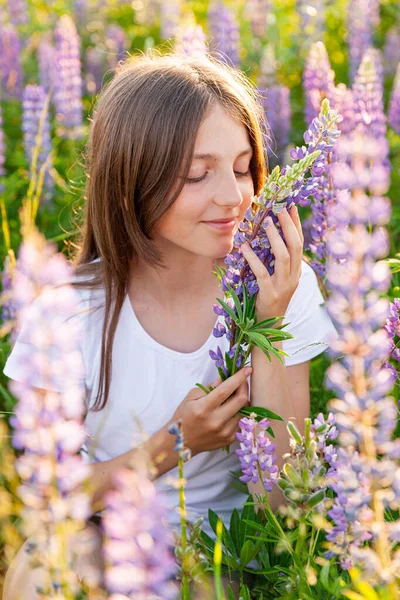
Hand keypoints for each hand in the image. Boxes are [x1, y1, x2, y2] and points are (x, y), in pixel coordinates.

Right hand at [170, 367, 251, 455]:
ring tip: (234, 396)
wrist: (181, 443)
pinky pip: (241, 421)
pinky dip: (238, 412)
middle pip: (240, 400)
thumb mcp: (191, 397)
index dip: (238, 378)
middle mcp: (216, 421)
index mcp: (203, 408)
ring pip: (243, 410)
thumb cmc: (184, 416)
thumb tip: (225, 376)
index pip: (225, 390)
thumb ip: (210, 387)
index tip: (247, 369)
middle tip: (243, 380)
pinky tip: (230, 410)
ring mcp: (224, 432)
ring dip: (241, 400)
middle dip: (244, 386)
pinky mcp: (229, 439)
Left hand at [241, 205, 303, 320]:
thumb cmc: (269, 300)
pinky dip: (254, 259)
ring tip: (266, 223)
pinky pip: (263, 273)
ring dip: (276, 238)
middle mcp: (293, 277)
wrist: (269, 328)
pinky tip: (245, 247)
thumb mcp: (277, 279)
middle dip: (289, 226)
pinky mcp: (270, 294)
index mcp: (296, 272)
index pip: (300, 243)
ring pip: (284, 257)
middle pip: (296, 246)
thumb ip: (275, 262)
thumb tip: (266, 239)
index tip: (291, 207)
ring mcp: (283, 286)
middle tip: (279, 209)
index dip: (296, 225)